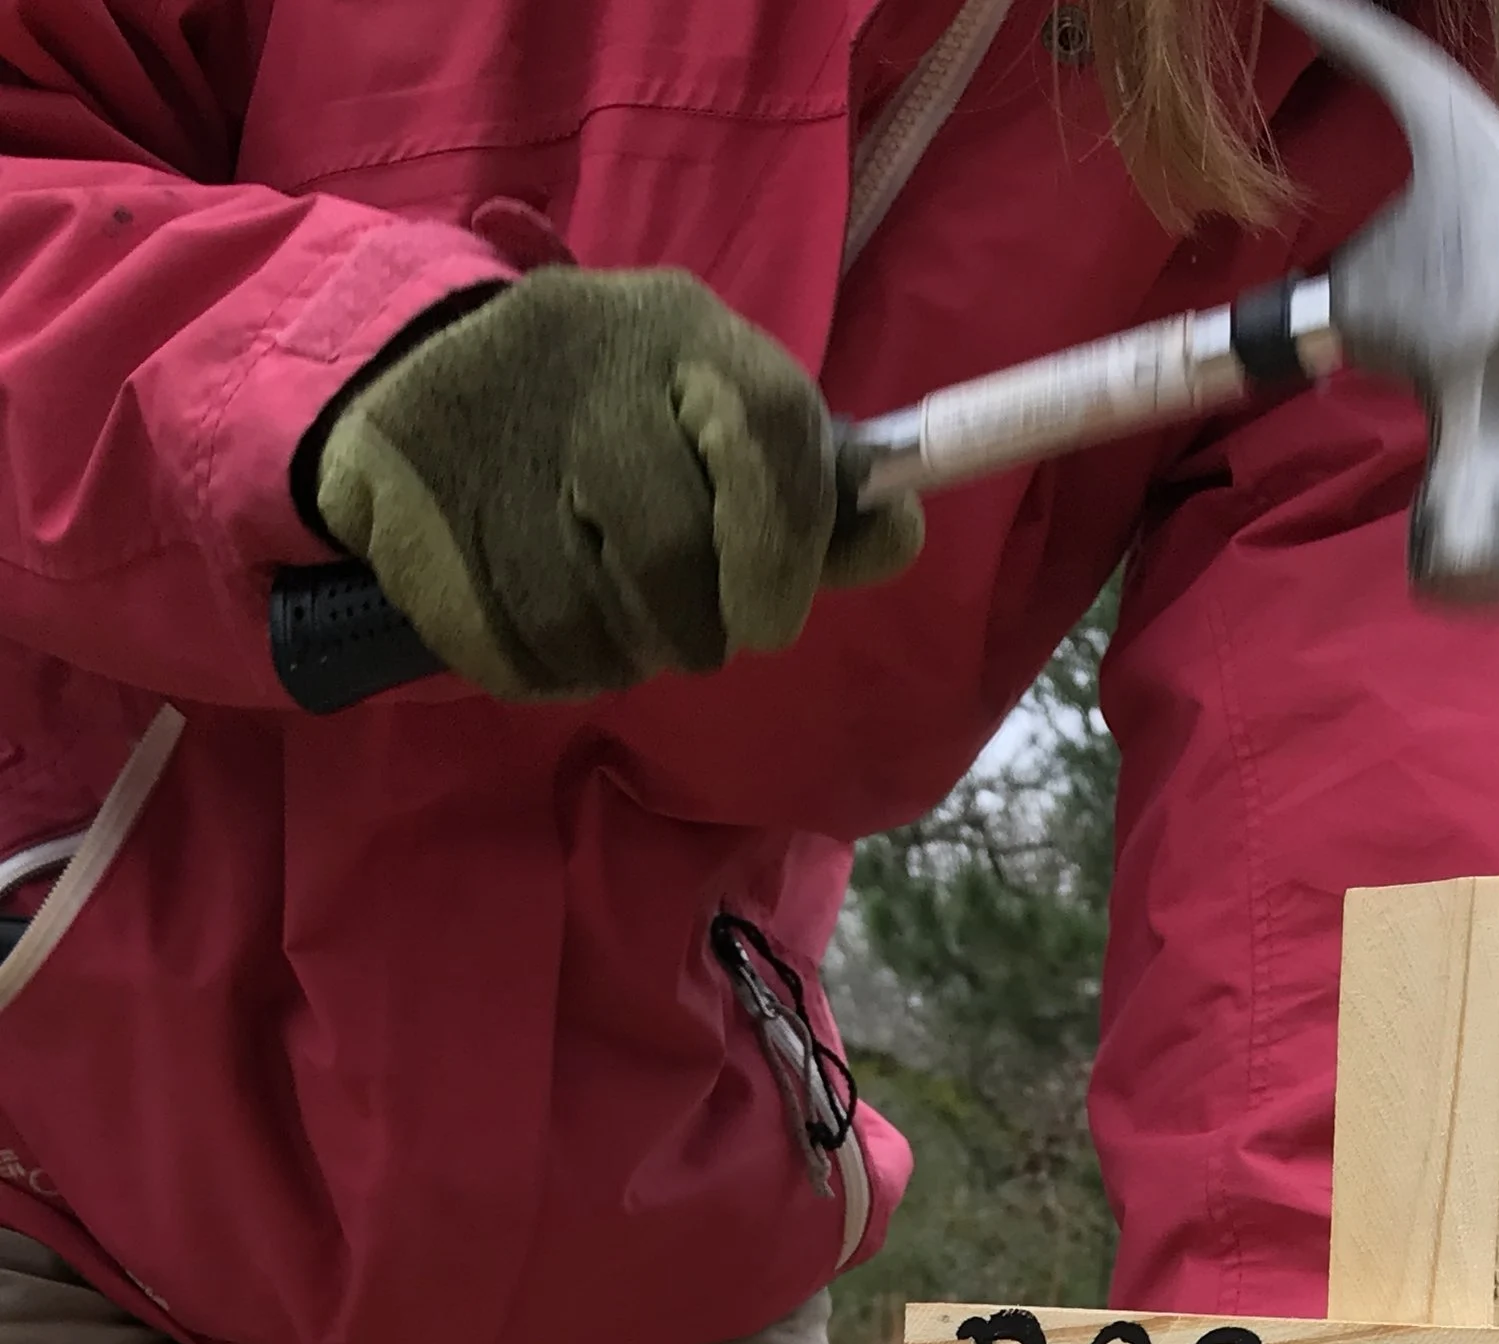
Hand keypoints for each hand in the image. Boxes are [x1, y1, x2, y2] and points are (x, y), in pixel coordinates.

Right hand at [312, 267, 923, 700]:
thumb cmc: (618, 419)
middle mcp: (589, 360)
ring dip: (618, 651)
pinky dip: (547, 667)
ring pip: (592, 622)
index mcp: (687, 331)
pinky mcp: (409, 496)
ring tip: (604, 608)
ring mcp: (491, 425)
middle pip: (674, 559)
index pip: (773, 446)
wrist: (425, 376)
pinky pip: (514, 650)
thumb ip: (814, 494)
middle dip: (694, 624)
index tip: (764, 609)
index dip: (783, 559)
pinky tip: (541, 618)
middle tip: (677, 619)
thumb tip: (899, 531)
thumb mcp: (724, 423)